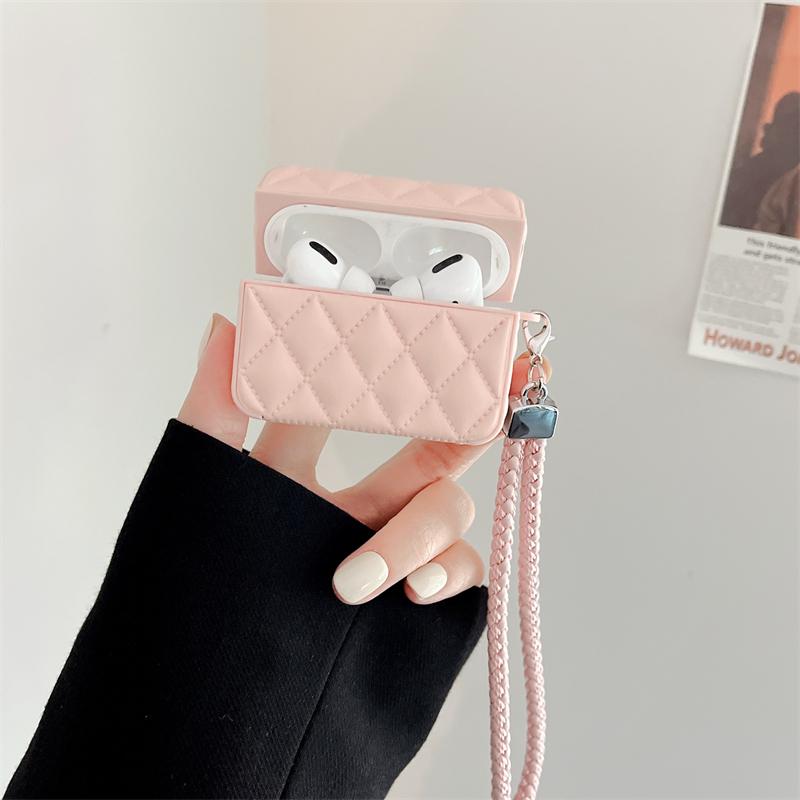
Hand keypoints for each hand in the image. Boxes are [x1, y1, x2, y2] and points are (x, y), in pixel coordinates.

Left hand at [179, 314, 549, 605]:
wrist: (205, 708)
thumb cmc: (197, 597)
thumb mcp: (199, 494)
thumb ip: (213, 410)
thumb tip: (230, 321)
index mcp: (306, 476)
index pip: (364, 408)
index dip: (403, 370)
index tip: (443, 334)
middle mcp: (358, 510)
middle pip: (433, 451)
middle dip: (465, 425)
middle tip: (490, 404)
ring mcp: (392, 559)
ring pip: (450, 511)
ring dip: (418, 534)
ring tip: (355, 579)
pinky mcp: (416, 611)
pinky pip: (465, 575)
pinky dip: (447, 576)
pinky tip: (411, 595)